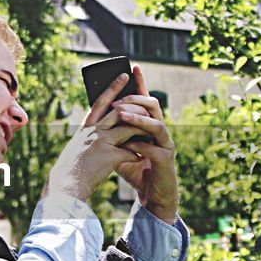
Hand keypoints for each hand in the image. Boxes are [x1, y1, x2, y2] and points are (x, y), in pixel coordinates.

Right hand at [43, 73, 142, 202]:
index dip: (113, 87)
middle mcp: (94, 131)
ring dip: (140, 130)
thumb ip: (90, 135)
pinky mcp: (110, 156)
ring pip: (128, 128)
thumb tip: (100, 126)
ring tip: (150, 131)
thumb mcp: (78, 145)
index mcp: (86, 127)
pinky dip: (137, 154)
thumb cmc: (72, 167)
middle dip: (134, 103)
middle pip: (119, 111)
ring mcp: (102, 142)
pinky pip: (130, 151)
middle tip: (146, 98)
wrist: (66, 185)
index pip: (101, 102)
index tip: (124, 76)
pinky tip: (141, 157)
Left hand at [110, 65, 178, 224]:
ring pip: (157, 124)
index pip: (145, 99)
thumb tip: (94, 119)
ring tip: (122, 115)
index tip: (133, 67)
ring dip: (138, 119)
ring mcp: (165, 144)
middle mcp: (160, 131)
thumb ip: (112, 134)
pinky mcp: (166, 160)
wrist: (151, 193)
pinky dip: (141, 145)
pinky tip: (130, 145)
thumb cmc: (135, 168)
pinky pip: (155, 148)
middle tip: (118, 100)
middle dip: (136, 100)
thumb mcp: (119, 148)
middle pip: (153, 106)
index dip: (141, 83)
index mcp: (149, 125)